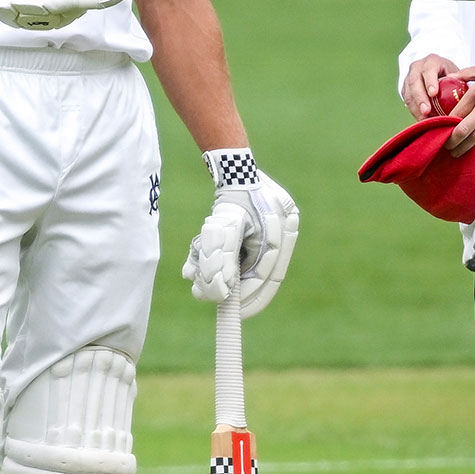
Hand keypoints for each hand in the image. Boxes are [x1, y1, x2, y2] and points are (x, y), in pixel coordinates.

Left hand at [183, 150, 298, 317]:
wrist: (230, 163)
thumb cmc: (232, 193)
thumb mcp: (225, 227)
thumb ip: (222, 259)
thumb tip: (217, 292)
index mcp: (282, 235)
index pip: (267, 277)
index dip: (249, 297)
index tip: (230, 311)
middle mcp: (281, 234)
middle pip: (256, 272)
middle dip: (229, 285)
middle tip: (204, 295)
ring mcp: (270, 229)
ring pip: (243, 262)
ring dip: (217, 269)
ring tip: (191, 271)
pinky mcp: (254, 226)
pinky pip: (237, 249)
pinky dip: (217, 255)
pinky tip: (194, 258)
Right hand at [401, 53, 462, 118]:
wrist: (438, 72)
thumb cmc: (451, 76)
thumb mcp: (456, 76)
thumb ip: (459, 84)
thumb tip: (466, 102)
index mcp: (432, 61)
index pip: (429, 70)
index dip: (430, 82)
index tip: (434, 94)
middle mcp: (417, 67)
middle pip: (415, 82)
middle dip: (420, 98)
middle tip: (427, 112)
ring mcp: (408, 78)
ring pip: (408, 93)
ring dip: (416, 108)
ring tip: (424, 120)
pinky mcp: (405, 89)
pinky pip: (407, 101)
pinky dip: (414, 111)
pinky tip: (422, 120)